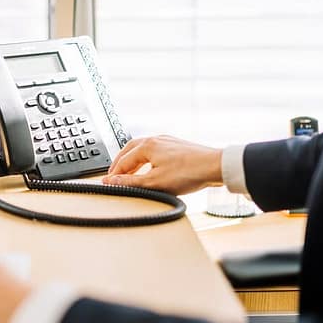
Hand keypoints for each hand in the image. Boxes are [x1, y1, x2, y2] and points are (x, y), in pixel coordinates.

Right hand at [103, 135, 222, 194]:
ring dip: (132, 160)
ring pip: (142, 148)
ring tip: (129, 172)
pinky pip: (154, 149)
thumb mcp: (154, 183)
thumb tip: (112, 181)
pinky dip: (145, 158)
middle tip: (113, 174)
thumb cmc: (189, 172)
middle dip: (119, 162)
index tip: (107, 183)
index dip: (113, 174)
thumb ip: (130, 182)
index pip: (122, 161)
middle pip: (129, 150)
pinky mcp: (177, 146)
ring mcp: (167, 141)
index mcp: (146, 146)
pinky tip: (150, 167)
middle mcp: (155, 139)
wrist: (216, 166)